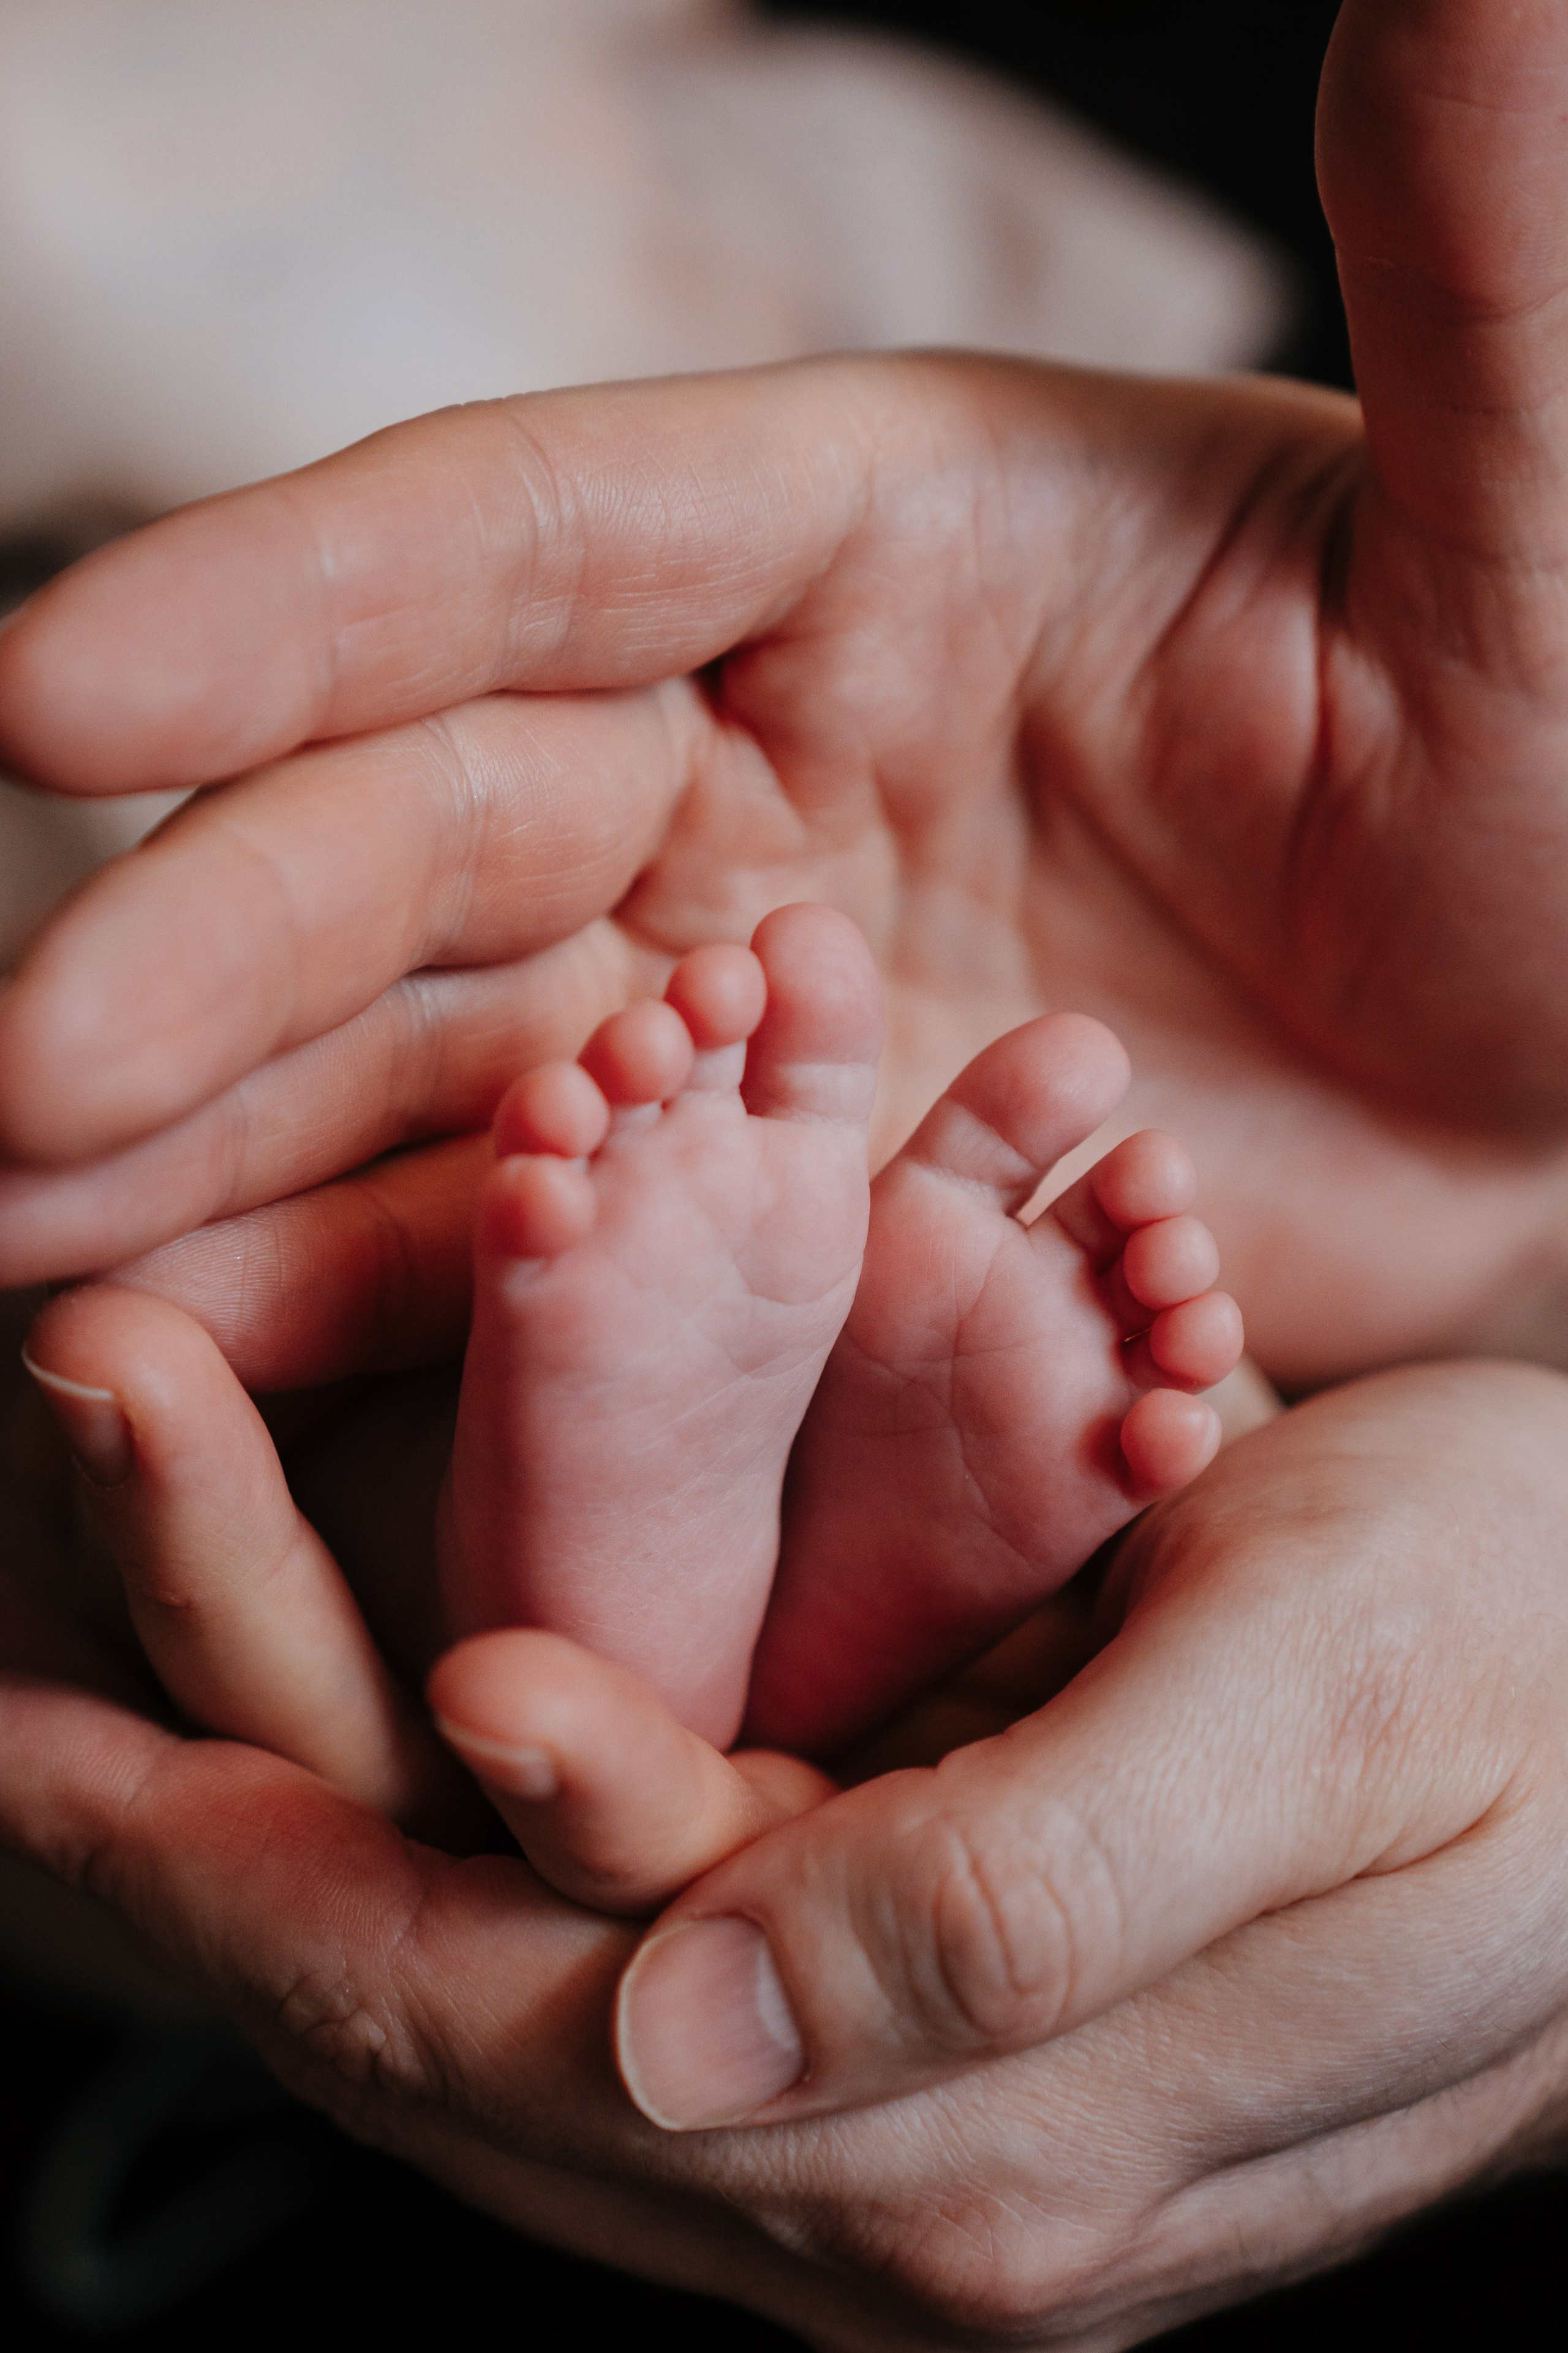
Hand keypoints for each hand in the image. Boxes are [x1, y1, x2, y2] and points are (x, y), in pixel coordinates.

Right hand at [5, 0, 1567, 1393]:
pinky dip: (356, 1312)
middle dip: (207, 955)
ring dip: (203, 1156)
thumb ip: (1473, 251)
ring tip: (6, 1246)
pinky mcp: (741, 1219)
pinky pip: (520, 1256)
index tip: (40, 690)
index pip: (523, 540)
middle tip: (7, 1088)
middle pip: (414, 836)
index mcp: (864, 542)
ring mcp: (722, 1008)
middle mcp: (739, 759)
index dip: (282, 609)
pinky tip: (174, 1369)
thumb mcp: (1538, 534)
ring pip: (415, 1062)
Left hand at [10, 1297, 1567, 2346]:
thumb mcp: (1321, 1721)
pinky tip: (358, 1734)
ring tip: (89, 1702)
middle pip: (459, 2036)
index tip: (17, 1754)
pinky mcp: (915, 1979)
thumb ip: (1024, 1906)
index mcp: (979, 2139)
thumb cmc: (1531, 1649)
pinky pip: (618, 1921)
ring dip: (295, 1842)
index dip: (240, 1893)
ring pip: (507, 1987)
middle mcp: (900, 2171)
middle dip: (205, 1866)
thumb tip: (678, 2048)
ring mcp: (899, 2093)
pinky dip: (453, 1828)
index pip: (501, 2048)